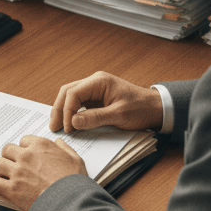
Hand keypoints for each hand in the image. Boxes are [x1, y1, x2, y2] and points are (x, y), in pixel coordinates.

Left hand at [0, 135, 86, 210]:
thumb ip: (65, 149)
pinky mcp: (12, 189)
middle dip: (10, 157)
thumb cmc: (75, 183)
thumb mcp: (76, 160)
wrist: (72, 204)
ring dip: (1, 170)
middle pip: (7, 150)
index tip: (28, 157)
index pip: (23, 141)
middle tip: (15, 166)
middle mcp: (27, 156)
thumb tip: (58, 143)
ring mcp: (18, 172)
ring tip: (7, 177)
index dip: (25, 149)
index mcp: (41, 146)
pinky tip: (2, 188)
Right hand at [49, 71, 163, 133]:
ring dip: (63, 111)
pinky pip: (78, 104)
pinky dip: (71, 113)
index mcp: (99, 82)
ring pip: (70, 97)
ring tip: (57, 126)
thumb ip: (95, 118)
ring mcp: (94, 90)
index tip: (67, 128)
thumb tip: (73, 122)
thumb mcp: (119, 115)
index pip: (73, 93)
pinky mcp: (96, 99)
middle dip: (59, 109)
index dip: (67, 110)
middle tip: (53, 127)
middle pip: (67, 92)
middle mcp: (94, 82)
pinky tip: (68, 123)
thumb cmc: (141, 109)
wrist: (156, 109)